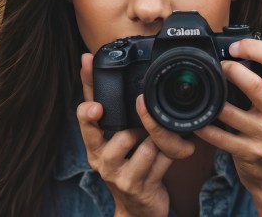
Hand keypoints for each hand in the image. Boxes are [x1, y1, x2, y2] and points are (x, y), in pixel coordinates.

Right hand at [76, 53, 171, 216]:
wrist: (138, 208)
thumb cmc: (127, 164)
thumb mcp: (114, 136)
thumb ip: (107, 103)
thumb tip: (88, 58)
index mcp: (93, 143)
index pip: (85, 120)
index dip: (89, 110)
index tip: (97, 105)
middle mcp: (102, 160)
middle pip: (118, 135)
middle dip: (139, 124)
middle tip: (148, 114)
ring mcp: (120, 176)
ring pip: (145, 146)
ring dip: (159, 138)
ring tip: (163, 136)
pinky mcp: (140, 187)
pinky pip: (161, 162)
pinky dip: (172, 154)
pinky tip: (176, 151)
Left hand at [194, 39, 261, 214]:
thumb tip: (234, 52)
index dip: (253, 46)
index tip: (235, 47)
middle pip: (253, 83)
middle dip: (229, 70)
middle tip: (217, 68)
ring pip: (229, 111)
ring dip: (212, 101)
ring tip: (204, 92)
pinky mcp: (250, 152)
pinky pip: (219, 137)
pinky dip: (204, 127)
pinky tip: (197, 120)